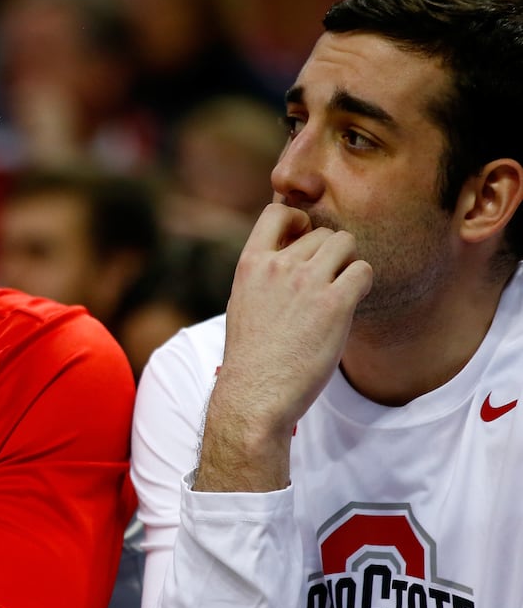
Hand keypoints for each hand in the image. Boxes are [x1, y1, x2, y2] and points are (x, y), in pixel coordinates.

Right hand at [196, 203, 372, 490]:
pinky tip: (348, 305)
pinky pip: (363, 271)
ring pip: (346, 244)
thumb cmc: (252, 356)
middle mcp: (278, 266)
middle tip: (325, 286)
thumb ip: (265, 273)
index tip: (303, 242)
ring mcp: (307, 283)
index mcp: (250, 264)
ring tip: (337, 294)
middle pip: (323, 233)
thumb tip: (294, 250)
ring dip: (348, 265)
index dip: (298, 220)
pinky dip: (362, 284)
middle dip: (329, 255)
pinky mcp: (335, 303)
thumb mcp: (244, 302)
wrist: (255, 394)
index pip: (278, 212)